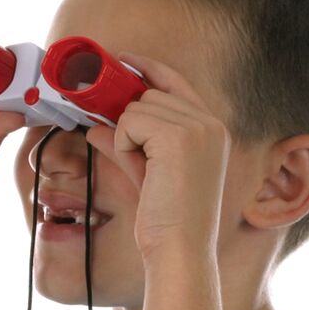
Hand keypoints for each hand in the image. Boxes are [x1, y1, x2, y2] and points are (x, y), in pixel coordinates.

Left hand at [85, 51, 230, 261]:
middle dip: (128, 119)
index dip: (147, 68)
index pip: (175, 81)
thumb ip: (127, 145)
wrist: (180, 250)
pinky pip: (128, 122)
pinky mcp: (177, 136)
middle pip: (149, 94)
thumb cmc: (167, 221)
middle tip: (129, 152)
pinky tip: (142, 172)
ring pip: (135, 108)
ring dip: (126, 139)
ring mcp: (196, 127)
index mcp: (212, 130)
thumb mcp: (145, 174)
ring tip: (146, 174)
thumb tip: (96, 125)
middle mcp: (209, 123)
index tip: (122, 60)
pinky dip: (123, 146)